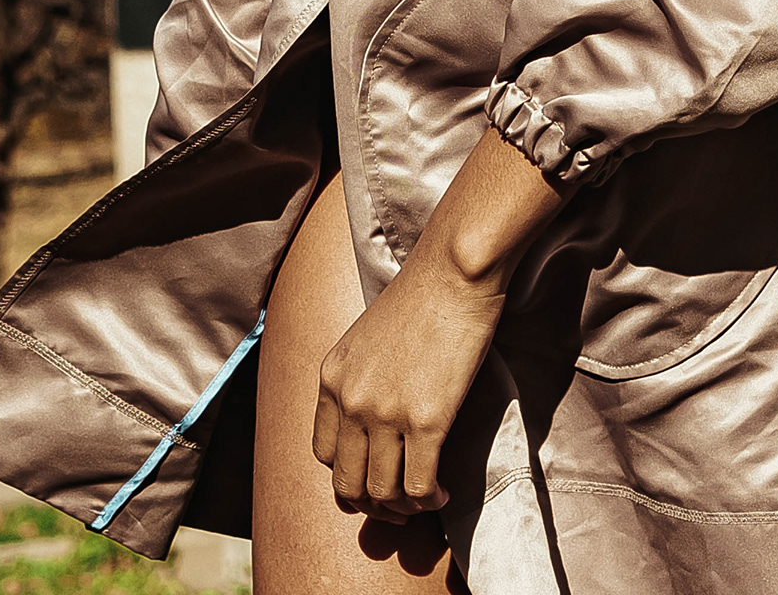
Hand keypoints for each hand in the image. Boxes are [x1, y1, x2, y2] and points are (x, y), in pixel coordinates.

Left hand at [312, 127, 562, 524]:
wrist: (455, 268)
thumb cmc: (422, 293)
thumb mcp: (368, 336)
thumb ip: (361, 378)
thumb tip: (375, 423)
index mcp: (332, 378)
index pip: (323, 454)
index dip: (348, 478)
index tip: (374, 480)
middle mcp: (351, 400)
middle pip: (347, 485)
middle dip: (373, 507)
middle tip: (400, 506)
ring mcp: (385, 413)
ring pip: (383, 494)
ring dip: (404, 509)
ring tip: (426, 500)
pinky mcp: (426, 421)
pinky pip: (420, 486)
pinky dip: (431, 501)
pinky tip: (444, 493)